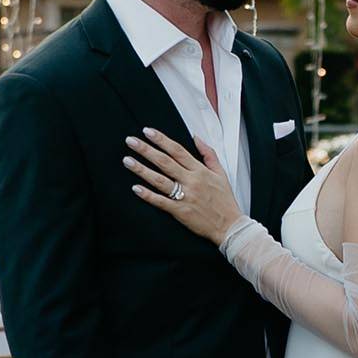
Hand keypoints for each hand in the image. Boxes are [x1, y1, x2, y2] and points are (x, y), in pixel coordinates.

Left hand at [124, 129, 242, 245]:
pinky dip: (148, 195)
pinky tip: (136, 188)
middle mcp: (191, 181)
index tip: (148, 132)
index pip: (177, 150)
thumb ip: (208, 154)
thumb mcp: (221, 173)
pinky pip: (161, 201)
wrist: (230, 226)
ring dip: (142, 170)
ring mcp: (186, 196)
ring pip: (160, 180)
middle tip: (130, 141)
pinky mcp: (181, 212)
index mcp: (200, 171)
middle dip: (146, 150)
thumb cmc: (225, 201)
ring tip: (127, 160)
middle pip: (165, 162)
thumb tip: (196, 137)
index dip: (161, 140)